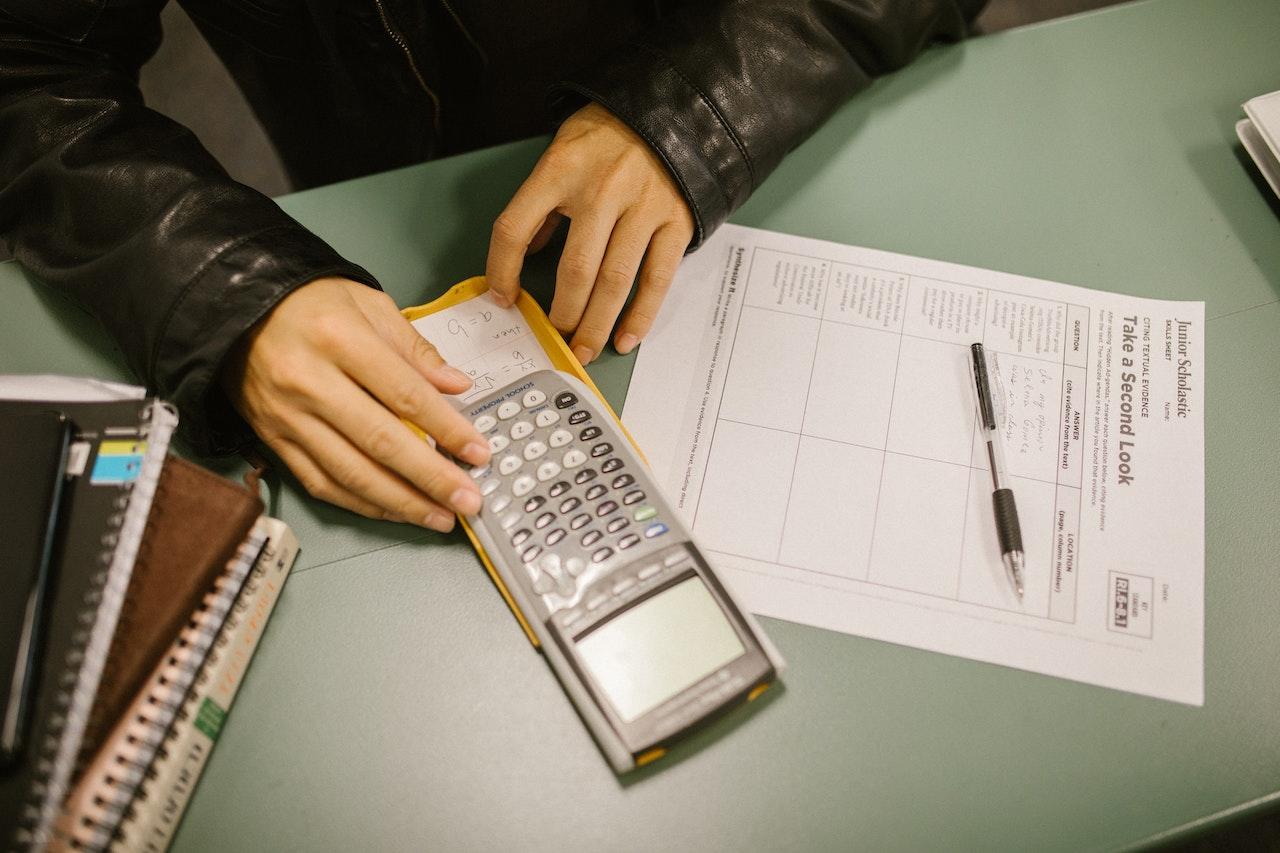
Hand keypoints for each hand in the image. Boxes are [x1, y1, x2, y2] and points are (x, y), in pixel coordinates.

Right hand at [221, 278, 490, 529]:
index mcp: (339, 339)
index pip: (405, 394)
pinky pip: (321, 483)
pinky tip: (394, 510)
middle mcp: (310, 382)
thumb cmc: (307, 301)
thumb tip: (457, 386)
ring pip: (351, 473)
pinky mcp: (273, 440)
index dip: (447, 428)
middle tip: (469, 501)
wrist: (232, 308)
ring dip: (401, 503)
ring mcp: (288, 417)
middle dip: (432, 478)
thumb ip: (413, 348)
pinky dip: (361, 503)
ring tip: (440, 517)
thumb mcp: (366, 303)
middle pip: (381, 442)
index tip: (479, 452)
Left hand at [486, 102, 694, 363]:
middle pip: (574, 270)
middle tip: (557, 340)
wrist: (672, 108)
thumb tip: (525, 256)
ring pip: (614, 281)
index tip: (503, 299)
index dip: (501, 271)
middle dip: (563, 315)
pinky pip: (657, 278)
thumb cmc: (608, 134)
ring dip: (596, 325)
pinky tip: (626, 337)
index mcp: (559, 170)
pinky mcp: (675, 222)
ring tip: (584, 350)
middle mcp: (600, 190)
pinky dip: (641, 315)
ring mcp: (642, 208)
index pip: (514, 228)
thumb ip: (541, 203)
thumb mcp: (561, 153)